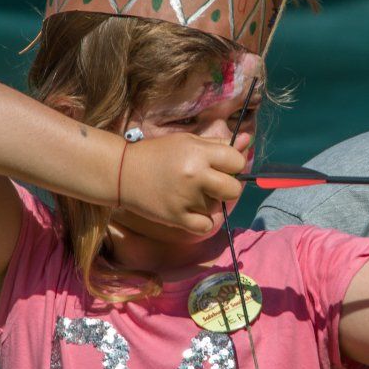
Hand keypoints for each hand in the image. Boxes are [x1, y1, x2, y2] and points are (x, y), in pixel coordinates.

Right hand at [116, 134, 245, 234]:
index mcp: (198, 153)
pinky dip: (202, 221)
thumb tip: (247, 142)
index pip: (237, 161)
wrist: (122, 173)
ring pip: (217, 208)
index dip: (233, 164)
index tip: (221, 166)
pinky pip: (206, 226)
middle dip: (227, 187)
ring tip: (188, 192)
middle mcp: (195, 175)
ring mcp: (186, 199)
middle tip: (211, 184)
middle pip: (234, 189)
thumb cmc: (157, 154)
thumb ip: (218, 145)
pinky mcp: (177, 218)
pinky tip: (190, 210)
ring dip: (208, 202)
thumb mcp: (187, 142)